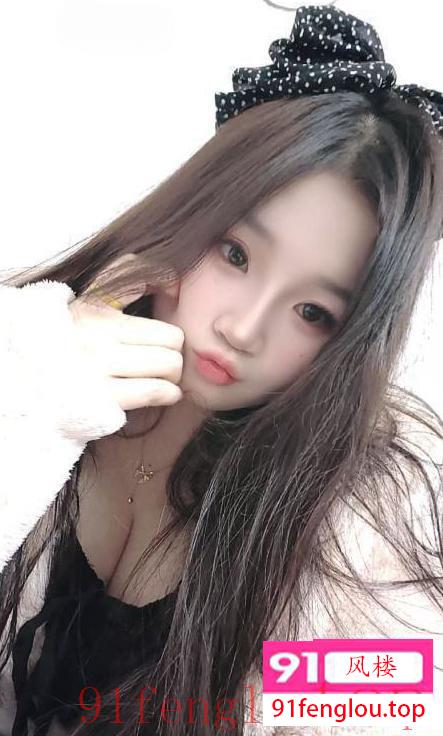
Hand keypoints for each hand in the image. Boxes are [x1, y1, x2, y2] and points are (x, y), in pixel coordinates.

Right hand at [68, 255, 183, 411]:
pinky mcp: (99, 399)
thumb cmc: (68, 339)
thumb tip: (171, 283)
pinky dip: (167, 393)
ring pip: (167, 367)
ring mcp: (99, 370)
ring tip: (165, 379)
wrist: (28, 376)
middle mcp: (99, 339)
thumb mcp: (89, 302)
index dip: (171, 337)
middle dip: (174, 356)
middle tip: (165, 364)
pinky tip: (166, 394)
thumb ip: (125, 283)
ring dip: (172, 377)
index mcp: (99, 314)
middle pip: (172, 344)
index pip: (161, 321)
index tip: (166, 345)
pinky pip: (151, 391)